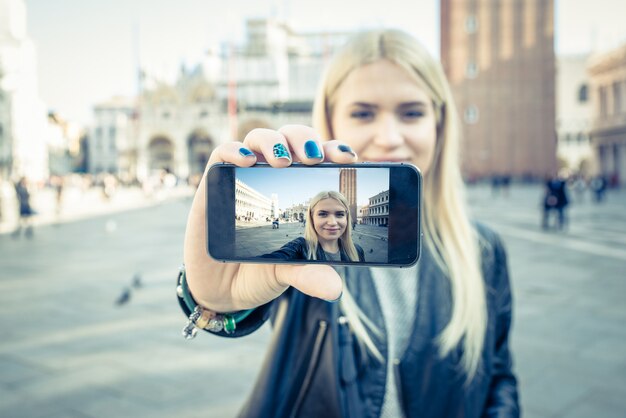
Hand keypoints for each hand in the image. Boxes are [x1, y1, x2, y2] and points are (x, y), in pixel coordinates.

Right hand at [183, 125, 357, 311]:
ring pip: (259, 138)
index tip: (348, 158)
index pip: (319, 158)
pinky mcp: (216, 183)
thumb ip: (310, 274)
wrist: (222, 288)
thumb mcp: (289, 272)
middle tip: (314, 158)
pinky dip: (235, 150)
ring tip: (283, 160)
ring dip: (274, 142)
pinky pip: (223, 153)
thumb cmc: (260, 271)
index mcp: (298, 189)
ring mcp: (244, 176)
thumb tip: (334, 289)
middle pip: (290, 139)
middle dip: (305, 140)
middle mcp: (272, 176)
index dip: (333, 150)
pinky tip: (247, 160)